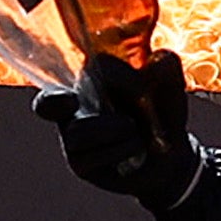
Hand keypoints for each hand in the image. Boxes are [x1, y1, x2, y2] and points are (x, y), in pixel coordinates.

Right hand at [35, 50, 202, 208]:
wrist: (170, 158)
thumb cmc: (162, 116)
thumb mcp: (171, 92)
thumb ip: (167, 72)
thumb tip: (160, 57)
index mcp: (88, 80)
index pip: (70, 71)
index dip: (90, 77)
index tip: (81, 92)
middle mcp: (72, 106)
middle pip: (49, 103)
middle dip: (54, 101)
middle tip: (71, 101)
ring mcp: (72, 137)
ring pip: (78, 132)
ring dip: (114, 130)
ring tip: (136, 133)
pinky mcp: (79, 163)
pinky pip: (90, 157)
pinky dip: (119, 150)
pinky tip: (135, 149)